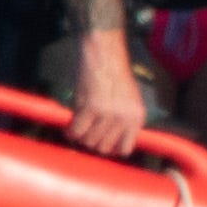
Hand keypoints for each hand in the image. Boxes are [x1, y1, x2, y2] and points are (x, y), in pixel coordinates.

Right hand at [61, 33, 149, 160]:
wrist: (105, 58)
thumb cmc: (115, 77)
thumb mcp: (130, 101)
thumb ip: (124, 121)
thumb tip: (111, 143)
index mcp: (136, 118)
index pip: (125, 148)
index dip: (111, 149)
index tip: (102, 144)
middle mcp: (124, 119)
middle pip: (104, 148)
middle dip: (93, 143)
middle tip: (86, 134)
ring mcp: (107, 115)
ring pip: (89, 141)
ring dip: (81, 138)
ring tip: (78, 129)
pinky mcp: (90, 109)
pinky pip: (77, 131)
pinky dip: (71, 132)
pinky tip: (69, 128)